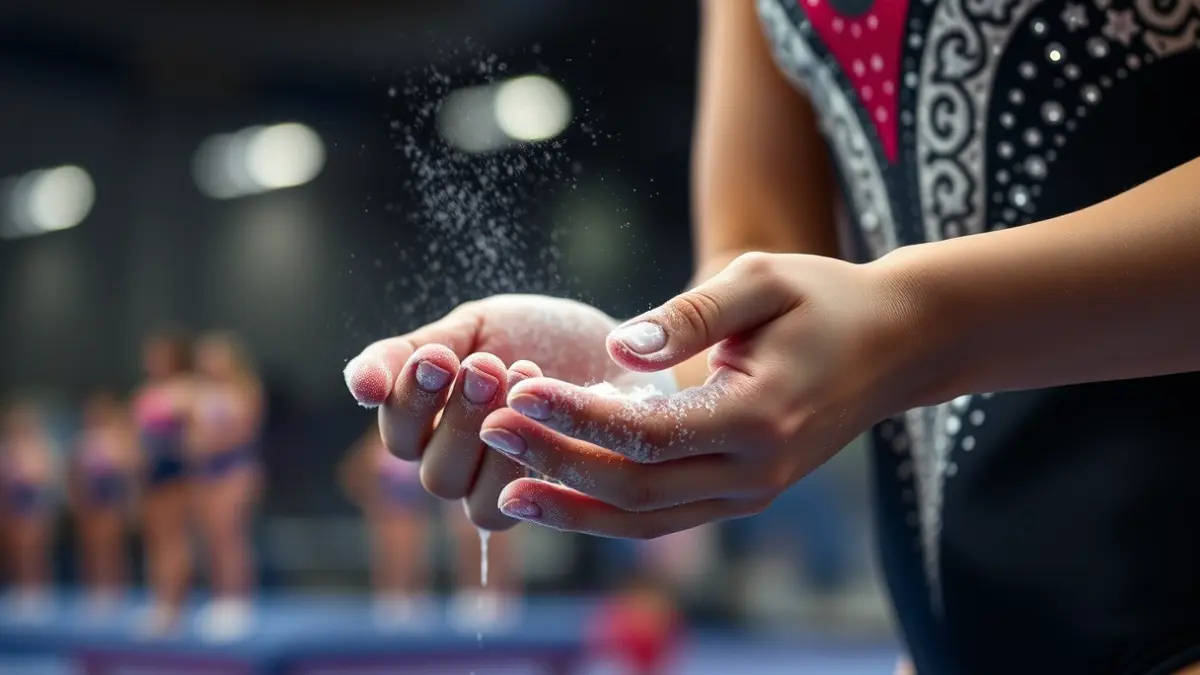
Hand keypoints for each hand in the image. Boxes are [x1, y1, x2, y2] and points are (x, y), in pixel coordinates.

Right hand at [343, 295, 627, 529]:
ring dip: (488, 440)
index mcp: (423, 420)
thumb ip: (411, 354)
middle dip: (456, 414)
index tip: (438, 358)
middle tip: (486, 367)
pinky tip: (545, 418)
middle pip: (428, 465)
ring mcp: (487, 489)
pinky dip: (521, 466)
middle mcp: (447, 462)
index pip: (394, 423)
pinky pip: (509, 506)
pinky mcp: (533, 503)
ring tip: (520, 380)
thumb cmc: (533, 335)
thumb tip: (357, 385)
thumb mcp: (472, 329)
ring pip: (462, 493)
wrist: (611, 350)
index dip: (408, 397)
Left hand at [478, 252, 930, 537]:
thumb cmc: (826, 299)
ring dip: (574, 506)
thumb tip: (615, 349)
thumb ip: (688, 315)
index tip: (516, 395)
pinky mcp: (745, 493)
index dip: (572, 418)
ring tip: (507, 492)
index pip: (643, 432)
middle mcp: (754, 471)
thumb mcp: (762, 279)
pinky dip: (610, 512)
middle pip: (634, 488)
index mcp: (756, 417)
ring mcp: (752, 492)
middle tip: (490, 433)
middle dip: (555, 463)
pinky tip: (564, 495)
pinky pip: (666, 517)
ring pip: (646, 520)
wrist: (896, 344)